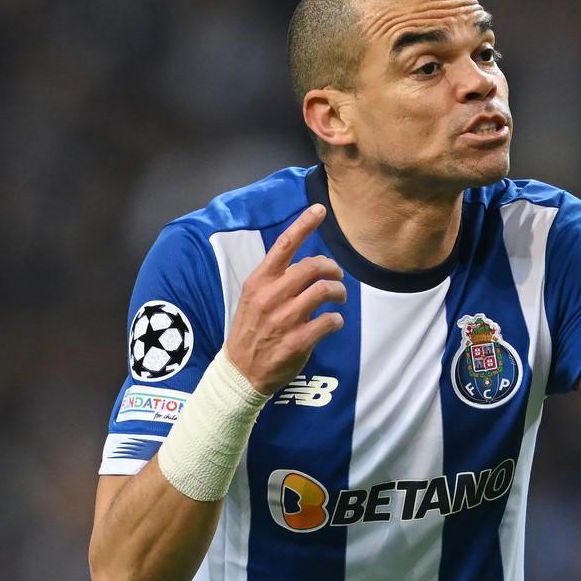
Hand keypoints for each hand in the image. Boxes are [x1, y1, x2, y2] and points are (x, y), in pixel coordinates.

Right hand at [224, 203, 345, 394]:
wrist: (241, 371)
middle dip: (333, 268)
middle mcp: (271, 296)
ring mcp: (285, 319)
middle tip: (338, 276)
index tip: (320, 209)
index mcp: (259, 282)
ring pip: (324, 290)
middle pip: (312, 266)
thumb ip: (277, 281)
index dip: (304, 224)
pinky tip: (333, 323)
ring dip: (339, 291)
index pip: (283, 245)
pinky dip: (337, 320)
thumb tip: (307, 267)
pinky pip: (329, 321)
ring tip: (339, 298)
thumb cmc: (251, 331)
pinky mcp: (298, 341)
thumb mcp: (255, 299)